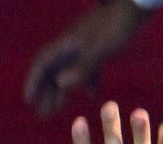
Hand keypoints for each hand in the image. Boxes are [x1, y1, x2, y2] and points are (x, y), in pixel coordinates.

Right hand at [25, 1, 147, 119]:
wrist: (133, 7)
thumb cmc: (115, 26)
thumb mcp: (99, 49)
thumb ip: (81, 67)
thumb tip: (60, 84)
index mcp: (66, 44)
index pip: (42, 64)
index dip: (34, 82)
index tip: (28, 100)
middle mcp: (70, 46)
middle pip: (52, 71)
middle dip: (45, 92)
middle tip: (41, 114)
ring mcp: (83, 47)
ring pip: (67, 71)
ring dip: (62, 90)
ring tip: (57, 110)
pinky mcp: (97, 49)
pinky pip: (87, 69)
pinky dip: (86, 82)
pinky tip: (91, 96)